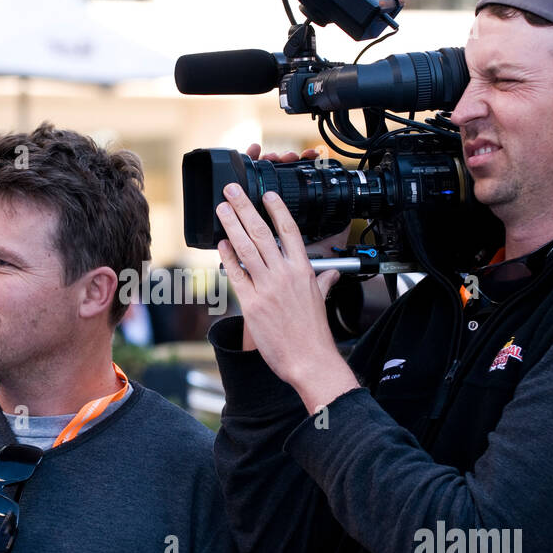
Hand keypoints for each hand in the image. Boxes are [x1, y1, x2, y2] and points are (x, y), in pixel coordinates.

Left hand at [237, 144, 350, 350]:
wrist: (309, 360)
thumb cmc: (314, 333)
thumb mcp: (322, 300)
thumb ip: (324, 281)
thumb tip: (332, 273)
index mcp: (303, 270)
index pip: (289, 230)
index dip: (276, 209)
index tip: (266, 194)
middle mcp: (284, 275)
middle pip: (261, 233)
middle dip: (244, 208)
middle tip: (231, 191)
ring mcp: (267, 288)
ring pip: (246, 249)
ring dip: (231, 225)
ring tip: (221, 209)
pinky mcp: (251, 304)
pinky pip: (236, 275)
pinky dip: (227, 258)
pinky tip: (220, 245)